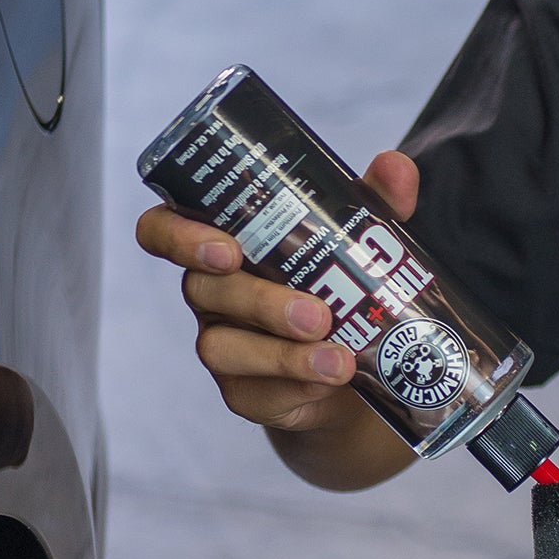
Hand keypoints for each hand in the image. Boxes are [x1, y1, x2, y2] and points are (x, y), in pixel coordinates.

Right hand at [135, 149, 418, 434]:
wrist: (360, 363)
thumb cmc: (340, 281)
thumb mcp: (360, 238)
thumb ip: (374, 202)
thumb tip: (396, 165)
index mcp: (222, 241)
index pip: (162, 230)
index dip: (178, 237)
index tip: (226, 248)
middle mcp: (210, 292)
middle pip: (204, 290)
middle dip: (260, 301)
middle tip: (316, 313)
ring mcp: (221, 342)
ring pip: (223, 348)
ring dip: (282, 354)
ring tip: (338, 360)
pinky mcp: (242, 392)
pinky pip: (254, 394)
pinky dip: (295, 386)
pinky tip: (330, 381)